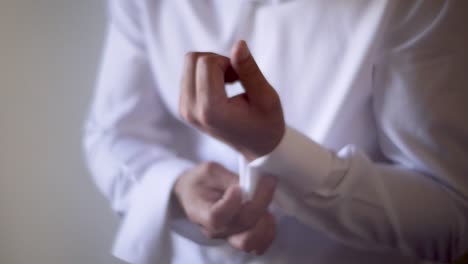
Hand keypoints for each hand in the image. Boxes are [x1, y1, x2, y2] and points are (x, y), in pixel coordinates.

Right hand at [173, 162, 276, 253]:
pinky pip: (258, 244)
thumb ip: (229, 178)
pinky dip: (268, 231)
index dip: (231, 203)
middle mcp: (215, 230)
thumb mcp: (210, 171)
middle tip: (267, 181)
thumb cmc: (200, 181)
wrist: (193, 195)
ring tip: (267, 199)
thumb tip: (251, 183)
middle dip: (259, 202)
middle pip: (241, 225)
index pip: (216, 217)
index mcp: (200, 212)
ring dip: (264, 219)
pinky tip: (268, 214)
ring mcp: (228, 236)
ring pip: (250, 241)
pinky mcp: (240, 237)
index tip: (238, 187)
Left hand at [179, 40, 285, 159]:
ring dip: (211, 66)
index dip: (227, 61)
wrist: (257, 147)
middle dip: (217, 61)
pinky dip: (205, 74)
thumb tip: (238, 44)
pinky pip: (188, 73)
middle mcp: (191, 111)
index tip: (241, 76)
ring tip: (230, 84)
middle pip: (193, 59)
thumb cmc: (266, 123)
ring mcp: (184, 110)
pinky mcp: (183, 107)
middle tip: (236, 78)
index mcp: (211, 110)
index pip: (206, 63)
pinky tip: (221, 89)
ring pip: (189, 63)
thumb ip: (249, 71)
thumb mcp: (265, 97)